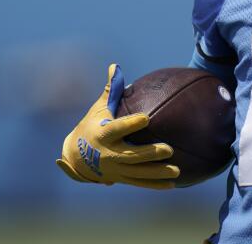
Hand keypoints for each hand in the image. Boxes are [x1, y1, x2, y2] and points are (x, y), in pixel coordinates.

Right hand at [56, 64, 179, 189]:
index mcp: (103, 134)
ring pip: (138, 172)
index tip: (146, 118)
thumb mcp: (98, 108)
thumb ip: (111, 90)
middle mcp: (109, 153)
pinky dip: (154, 184)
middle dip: (150, 153)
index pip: (118, 128)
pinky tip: (173, 184)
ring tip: (177, 171)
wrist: (74, 157)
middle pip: (131, 155)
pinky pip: (139, 182)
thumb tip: (115, 66)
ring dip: (157, 173)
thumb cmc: (91, 126)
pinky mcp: (120, 178)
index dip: (130, 124)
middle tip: (169, 149)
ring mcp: (115, 169)